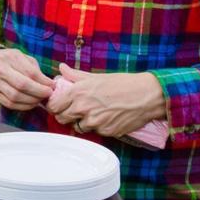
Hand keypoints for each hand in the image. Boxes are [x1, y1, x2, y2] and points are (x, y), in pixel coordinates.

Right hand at [0, 48, 54, 109]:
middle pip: (22, 85)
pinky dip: (23, 106)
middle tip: (48, 94)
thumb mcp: (20, 56)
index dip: (43, 81)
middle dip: (39, 92)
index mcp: (9, 58)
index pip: (30, 72)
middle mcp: (0, 70)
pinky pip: (10, 104)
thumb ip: (34, 68)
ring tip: (40, 99)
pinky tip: (30, 103)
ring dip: (32, 101)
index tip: (52, 86)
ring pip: (16, 97)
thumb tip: (47, 83)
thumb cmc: (7, 59)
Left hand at [47, 63, 164, 137]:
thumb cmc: (121, 84)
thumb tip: (61, 68)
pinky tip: (106, 118)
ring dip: (82, 122)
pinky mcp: (106, 131)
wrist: (146, 95)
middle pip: (62, 119)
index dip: (55, 106)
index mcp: (77, 93)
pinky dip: (98, 127)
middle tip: (73, 110)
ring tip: (93, 113)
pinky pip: (95, 132)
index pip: (54, 106)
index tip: (59, 105)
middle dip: (65, 115)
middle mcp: (83, 109)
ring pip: (78, 127)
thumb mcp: (96, 77)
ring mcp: (94, 122)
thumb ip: (75, 75)